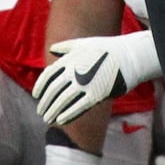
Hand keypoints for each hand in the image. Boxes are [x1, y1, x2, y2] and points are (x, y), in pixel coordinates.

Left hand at [33, 32, 160, 125]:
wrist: (128, 57)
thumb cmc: (106, 49)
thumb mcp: (84, 43)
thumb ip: (66, 47)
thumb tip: (52, 49)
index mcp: (70, 60)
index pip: (48, 75)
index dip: (40, 87)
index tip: (36, 95)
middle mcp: (74, 72)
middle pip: (53, 91)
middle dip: (45, 103)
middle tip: (41, 112)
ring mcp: (84, 84)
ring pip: (62, 101)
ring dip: (53, 111)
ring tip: (48, 119)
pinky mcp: (95, 95)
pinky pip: (77, 108)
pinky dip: (67, 115)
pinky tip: (60, 121)